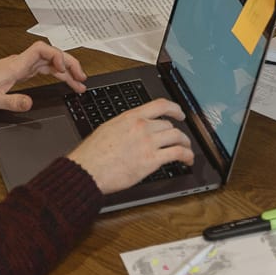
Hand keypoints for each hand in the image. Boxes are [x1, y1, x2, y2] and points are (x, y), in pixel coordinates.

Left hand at [0, 41, 87, 111]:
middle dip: (69, 64)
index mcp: (16, 65)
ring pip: (49, 63)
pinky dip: (55, 74)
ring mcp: (21, 67)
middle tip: (82, 79)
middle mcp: (20, 63)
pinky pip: (42, 69)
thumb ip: (13, 102)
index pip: (41, 50)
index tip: (64, 69)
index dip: (56, 55)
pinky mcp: (19, 72)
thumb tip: (30, 103)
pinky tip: (63, 81)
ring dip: (65, 70)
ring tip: (79, 84)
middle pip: (51, 56)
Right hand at [68, 99, 193, 193]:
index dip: (174, 108)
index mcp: (130, 117)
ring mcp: (148, 143)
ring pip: (178, 136)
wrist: (87, 170)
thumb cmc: (92, 154)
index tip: (179, 113)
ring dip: (185, 143)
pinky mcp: (152, 160)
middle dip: (176, 133)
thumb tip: (133, 128)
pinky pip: (178, 153)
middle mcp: (142, 127)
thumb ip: (125, 126)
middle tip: (178, 140)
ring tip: (187, 150)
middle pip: (169, 124)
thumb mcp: (108, 129)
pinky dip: (187, 155)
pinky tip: (187, 159)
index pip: (160, 105)